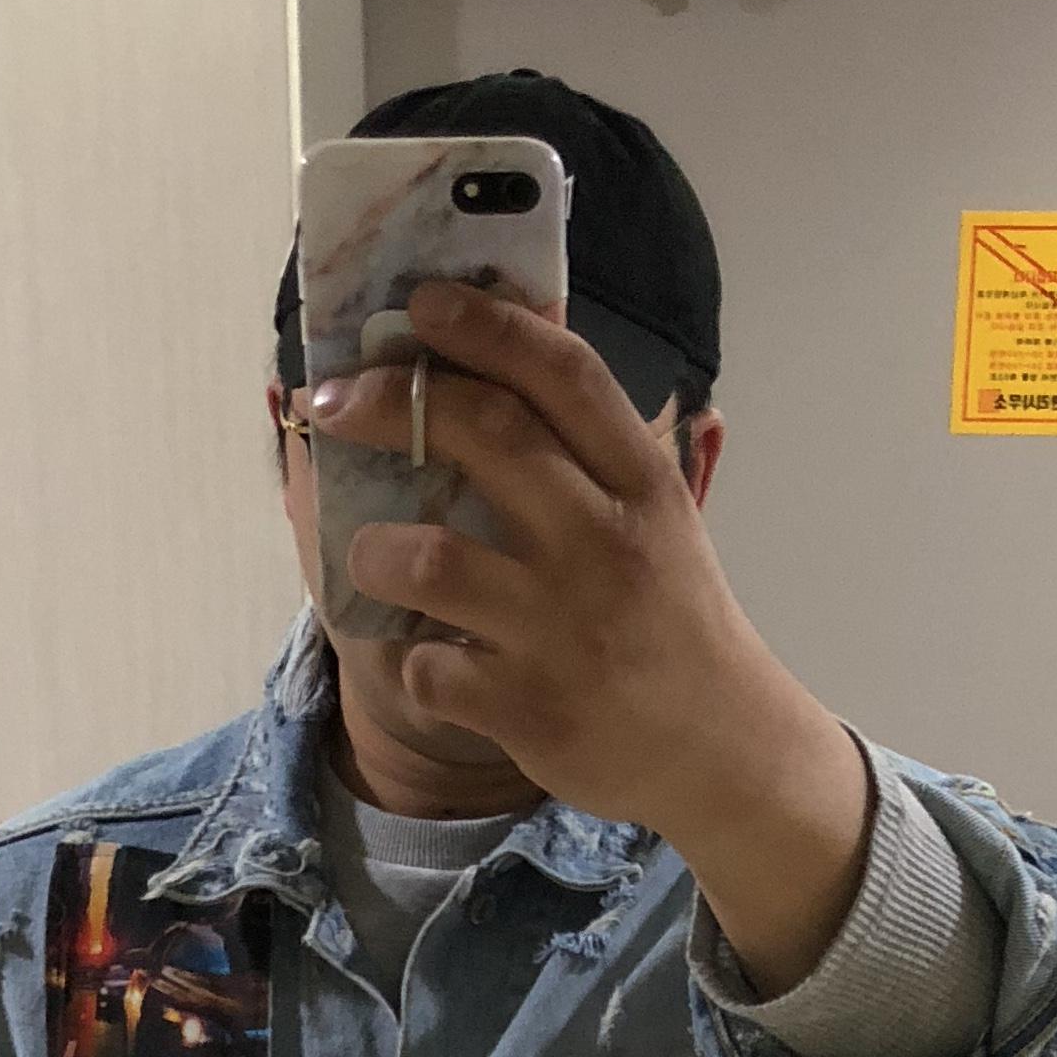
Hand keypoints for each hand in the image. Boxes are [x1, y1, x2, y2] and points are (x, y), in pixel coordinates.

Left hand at [307, 276, 872, 983]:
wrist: (724, 753)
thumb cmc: (673, 624)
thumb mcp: (659, 523)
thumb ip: (589, 456)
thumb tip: (496, 362)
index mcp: (643, 486)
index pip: (564, 375)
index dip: (486, 327)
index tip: (421, 303)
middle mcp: (607, 546)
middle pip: (487, 436)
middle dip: (392, 402)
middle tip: (333, 399)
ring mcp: (566, 630)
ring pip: (429, 557)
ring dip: (376, 551)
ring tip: (373, 558)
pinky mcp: (530, 708)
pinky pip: (428, 667)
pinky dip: (414, 662)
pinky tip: (432, 661)